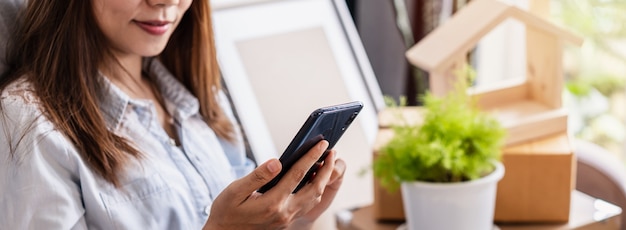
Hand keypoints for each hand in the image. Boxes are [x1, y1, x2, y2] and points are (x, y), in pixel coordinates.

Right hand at [203, 140, 345, 229]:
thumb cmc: (226, 211)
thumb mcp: (235, 191)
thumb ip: (258, 176)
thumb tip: (277, 161)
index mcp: (272, 202)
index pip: (298, 175)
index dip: (311, 157)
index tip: (321, 144)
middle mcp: (284, 212)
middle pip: (314, 188)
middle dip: (327, 169)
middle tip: (333, 152)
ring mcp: (287, 219)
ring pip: (313, 199)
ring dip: (323, 181)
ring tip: (327, 164)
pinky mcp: (286, 221)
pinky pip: (307, 206)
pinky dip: (315, 191)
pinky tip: (314, 180)